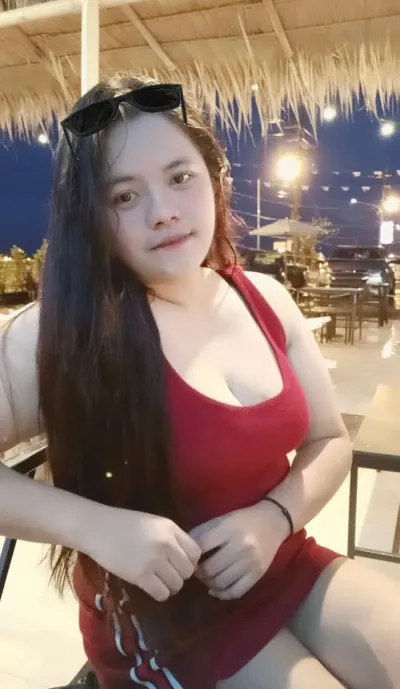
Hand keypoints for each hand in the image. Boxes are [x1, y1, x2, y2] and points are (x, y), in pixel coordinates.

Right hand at [83, 504, 201, 602]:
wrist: (98, 528)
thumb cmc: (125, 524)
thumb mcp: (154, 523)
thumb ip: (172, 537)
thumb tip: (187, 558)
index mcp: (171, 528)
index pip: (196, 552)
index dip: (190, 561)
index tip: (179, 563)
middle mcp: (167, 543)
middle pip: (188, 570)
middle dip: (180, 575)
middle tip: (167, 574)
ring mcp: (154, 560)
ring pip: (177, 584)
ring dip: (170, 586)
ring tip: (158, 581)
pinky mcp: (141, 576)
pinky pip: (162, 593)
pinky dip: (159, 593)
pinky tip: (151, 586)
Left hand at [190, 502, 288, 599]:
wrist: (272, 522)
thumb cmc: (242, 519)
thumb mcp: (221, 519)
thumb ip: (202, 533)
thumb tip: (184, 550)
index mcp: (228, 529)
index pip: (201, 546)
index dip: (191, 555)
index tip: (189, 557)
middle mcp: (240, 547)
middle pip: (210, 569)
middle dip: (198, 572)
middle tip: (196, 570)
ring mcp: (251, 563)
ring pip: (221, 582)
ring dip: (208, 583)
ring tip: (206, 578)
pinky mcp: (258, 574)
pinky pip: (236, 591)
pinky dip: (222, 594)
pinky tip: (215, 589)